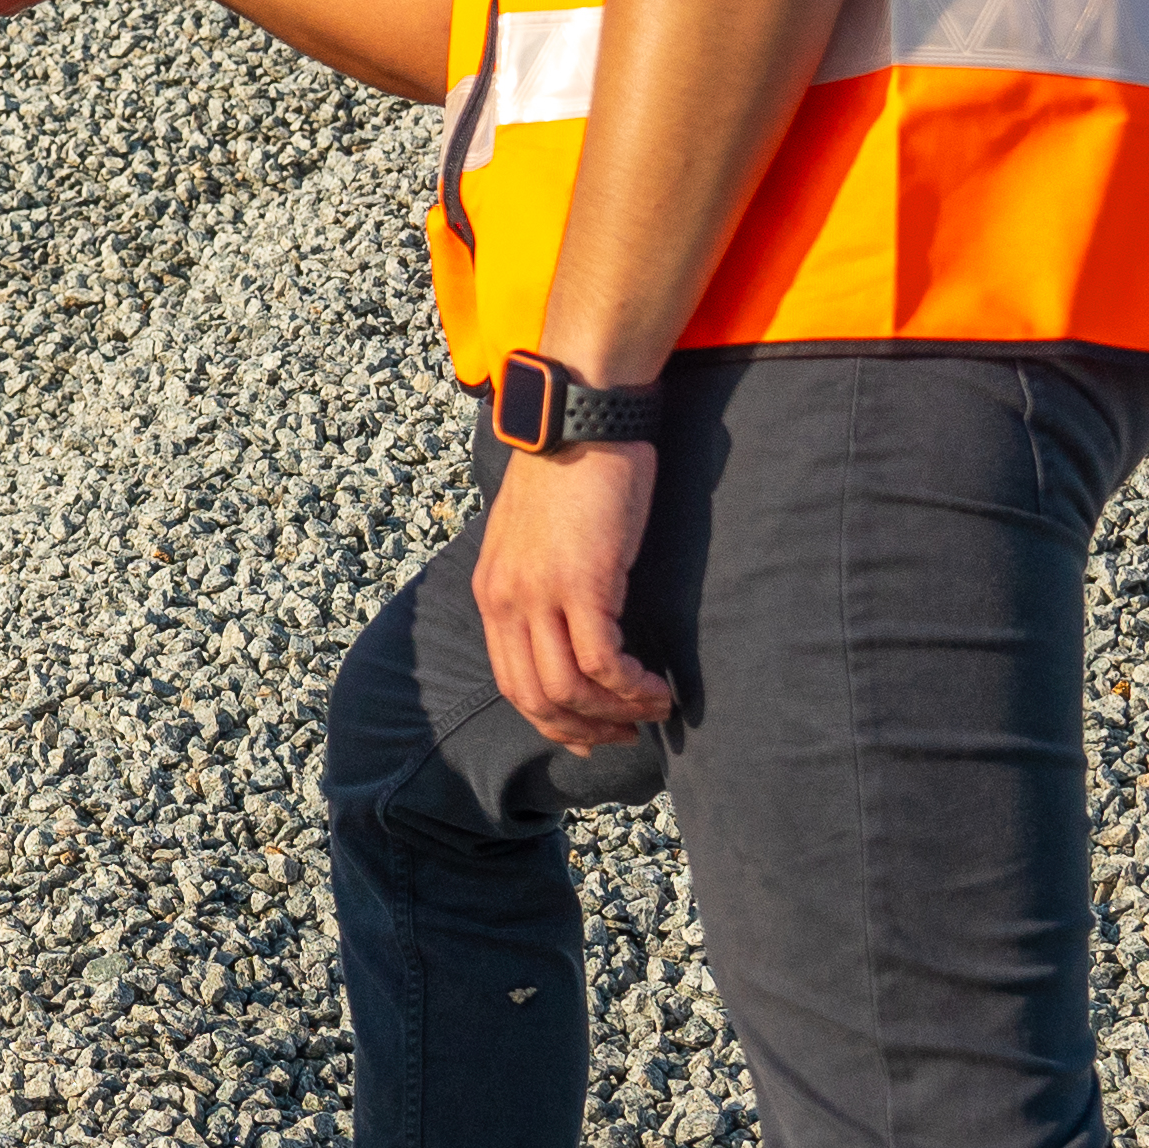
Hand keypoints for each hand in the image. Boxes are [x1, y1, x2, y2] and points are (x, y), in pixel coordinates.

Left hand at [472, 437, 673, 749]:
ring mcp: (540, 594)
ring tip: (653, 708)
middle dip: (582, 727)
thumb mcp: (535, 534)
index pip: (511, 680)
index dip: (552, 718)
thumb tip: (568, 621)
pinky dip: (631, 687)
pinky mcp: (583, 584)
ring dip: (615, 713)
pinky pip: (603, 663)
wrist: (582, 414)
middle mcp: (505, 599)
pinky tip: (657, 687)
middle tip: (625, 733)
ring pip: (568, 689)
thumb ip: (540, 580)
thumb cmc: (571, 466)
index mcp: (491, 590)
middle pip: (534, 697)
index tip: (591, 731)